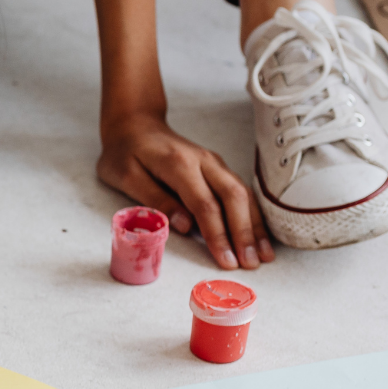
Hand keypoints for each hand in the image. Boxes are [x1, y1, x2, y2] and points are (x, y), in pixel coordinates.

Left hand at [97, 112, 273, 269]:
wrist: (134, 125)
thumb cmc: (124, 153)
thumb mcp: (126, 177)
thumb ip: (155, 199)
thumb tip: (185, 226)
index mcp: (179, 164)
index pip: (205, 204)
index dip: (218, 234)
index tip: (227, 260)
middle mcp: (204, 161)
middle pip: (233, 198)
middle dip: (244, 233)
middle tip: (251, 264)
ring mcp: (215, 163)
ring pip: (243, 194)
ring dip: (254, 226)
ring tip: (263, 255)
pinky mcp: (218, 168)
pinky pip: (241, 192)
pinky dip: (251, 214)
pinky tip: (259, 236)